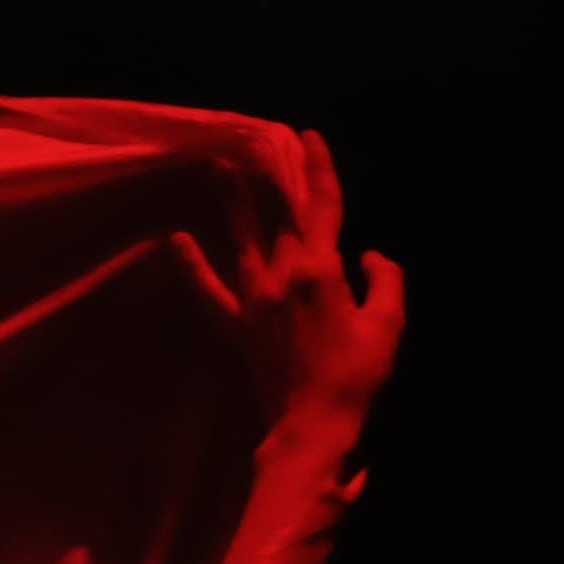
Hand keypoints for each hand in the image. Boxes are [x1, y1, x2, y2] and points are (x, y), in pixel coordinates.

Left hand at [174, 127, 402, 452]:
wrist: (311, 428)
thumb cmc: (356, 377)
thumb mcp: (389, 324)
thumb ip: (386, 281)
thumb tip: (372, 256)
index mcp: (321, 270)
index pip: (321, 206)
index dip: (317, 168)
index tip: (308, 135)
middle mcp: (282, 276)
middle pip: (279, 215)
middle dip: (273, 174)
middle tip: (260, 139)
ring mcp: (254, 301)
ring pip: (242, 239)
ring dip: (232, 202)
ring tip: (218, 168)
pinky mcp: (238, 327)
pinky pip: (210, 291)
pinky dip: (192, 266)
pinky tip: (175, 241)